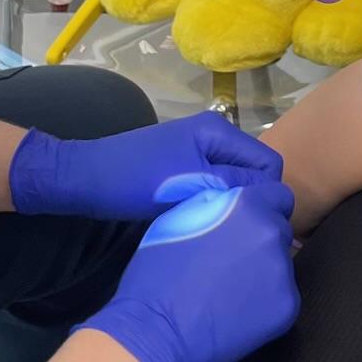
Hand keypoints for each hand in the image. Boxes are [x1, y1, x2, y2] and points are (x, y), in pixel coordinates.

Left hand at [9, 112, 282, 221]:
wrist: (84, 180)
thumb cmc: (137, 180)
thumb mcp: (192, 183)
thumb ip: (236, 184)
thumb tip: (276, 196)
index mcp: (218, 131)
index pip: (269, 163)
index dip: (268, 193)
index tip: (256, 224)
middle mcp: (212, 135)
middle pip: (254, 172)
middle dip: (251, 199)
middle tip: (239, 231)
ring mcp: (196, 151)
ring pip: (234, 182)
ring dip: (231, 204)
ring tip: (221, 229)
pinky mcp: (182, 168)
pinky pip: (214, 186)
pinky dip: (213, 203)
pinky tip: (203, 222)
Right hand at [76, 179, 298, 361]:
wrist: (157, 331)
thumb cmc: (158, 273)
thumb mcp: (179, 218)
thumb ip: (215, 204)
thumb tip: (232, 204)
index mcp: (247, 206)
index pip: (279, 196)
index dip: (263, 208)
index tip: (246, 224)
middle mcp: (272, 235)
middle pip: (279, 231)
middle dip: (259, 240)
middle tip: (230, 261)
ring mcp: (284, 273)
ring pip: (279, 265)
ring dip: (261, 271)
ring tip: (228, 290)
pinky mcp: (287, 308)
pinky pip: (281, 296)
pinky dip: (264, 302)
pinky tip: (236, 312)